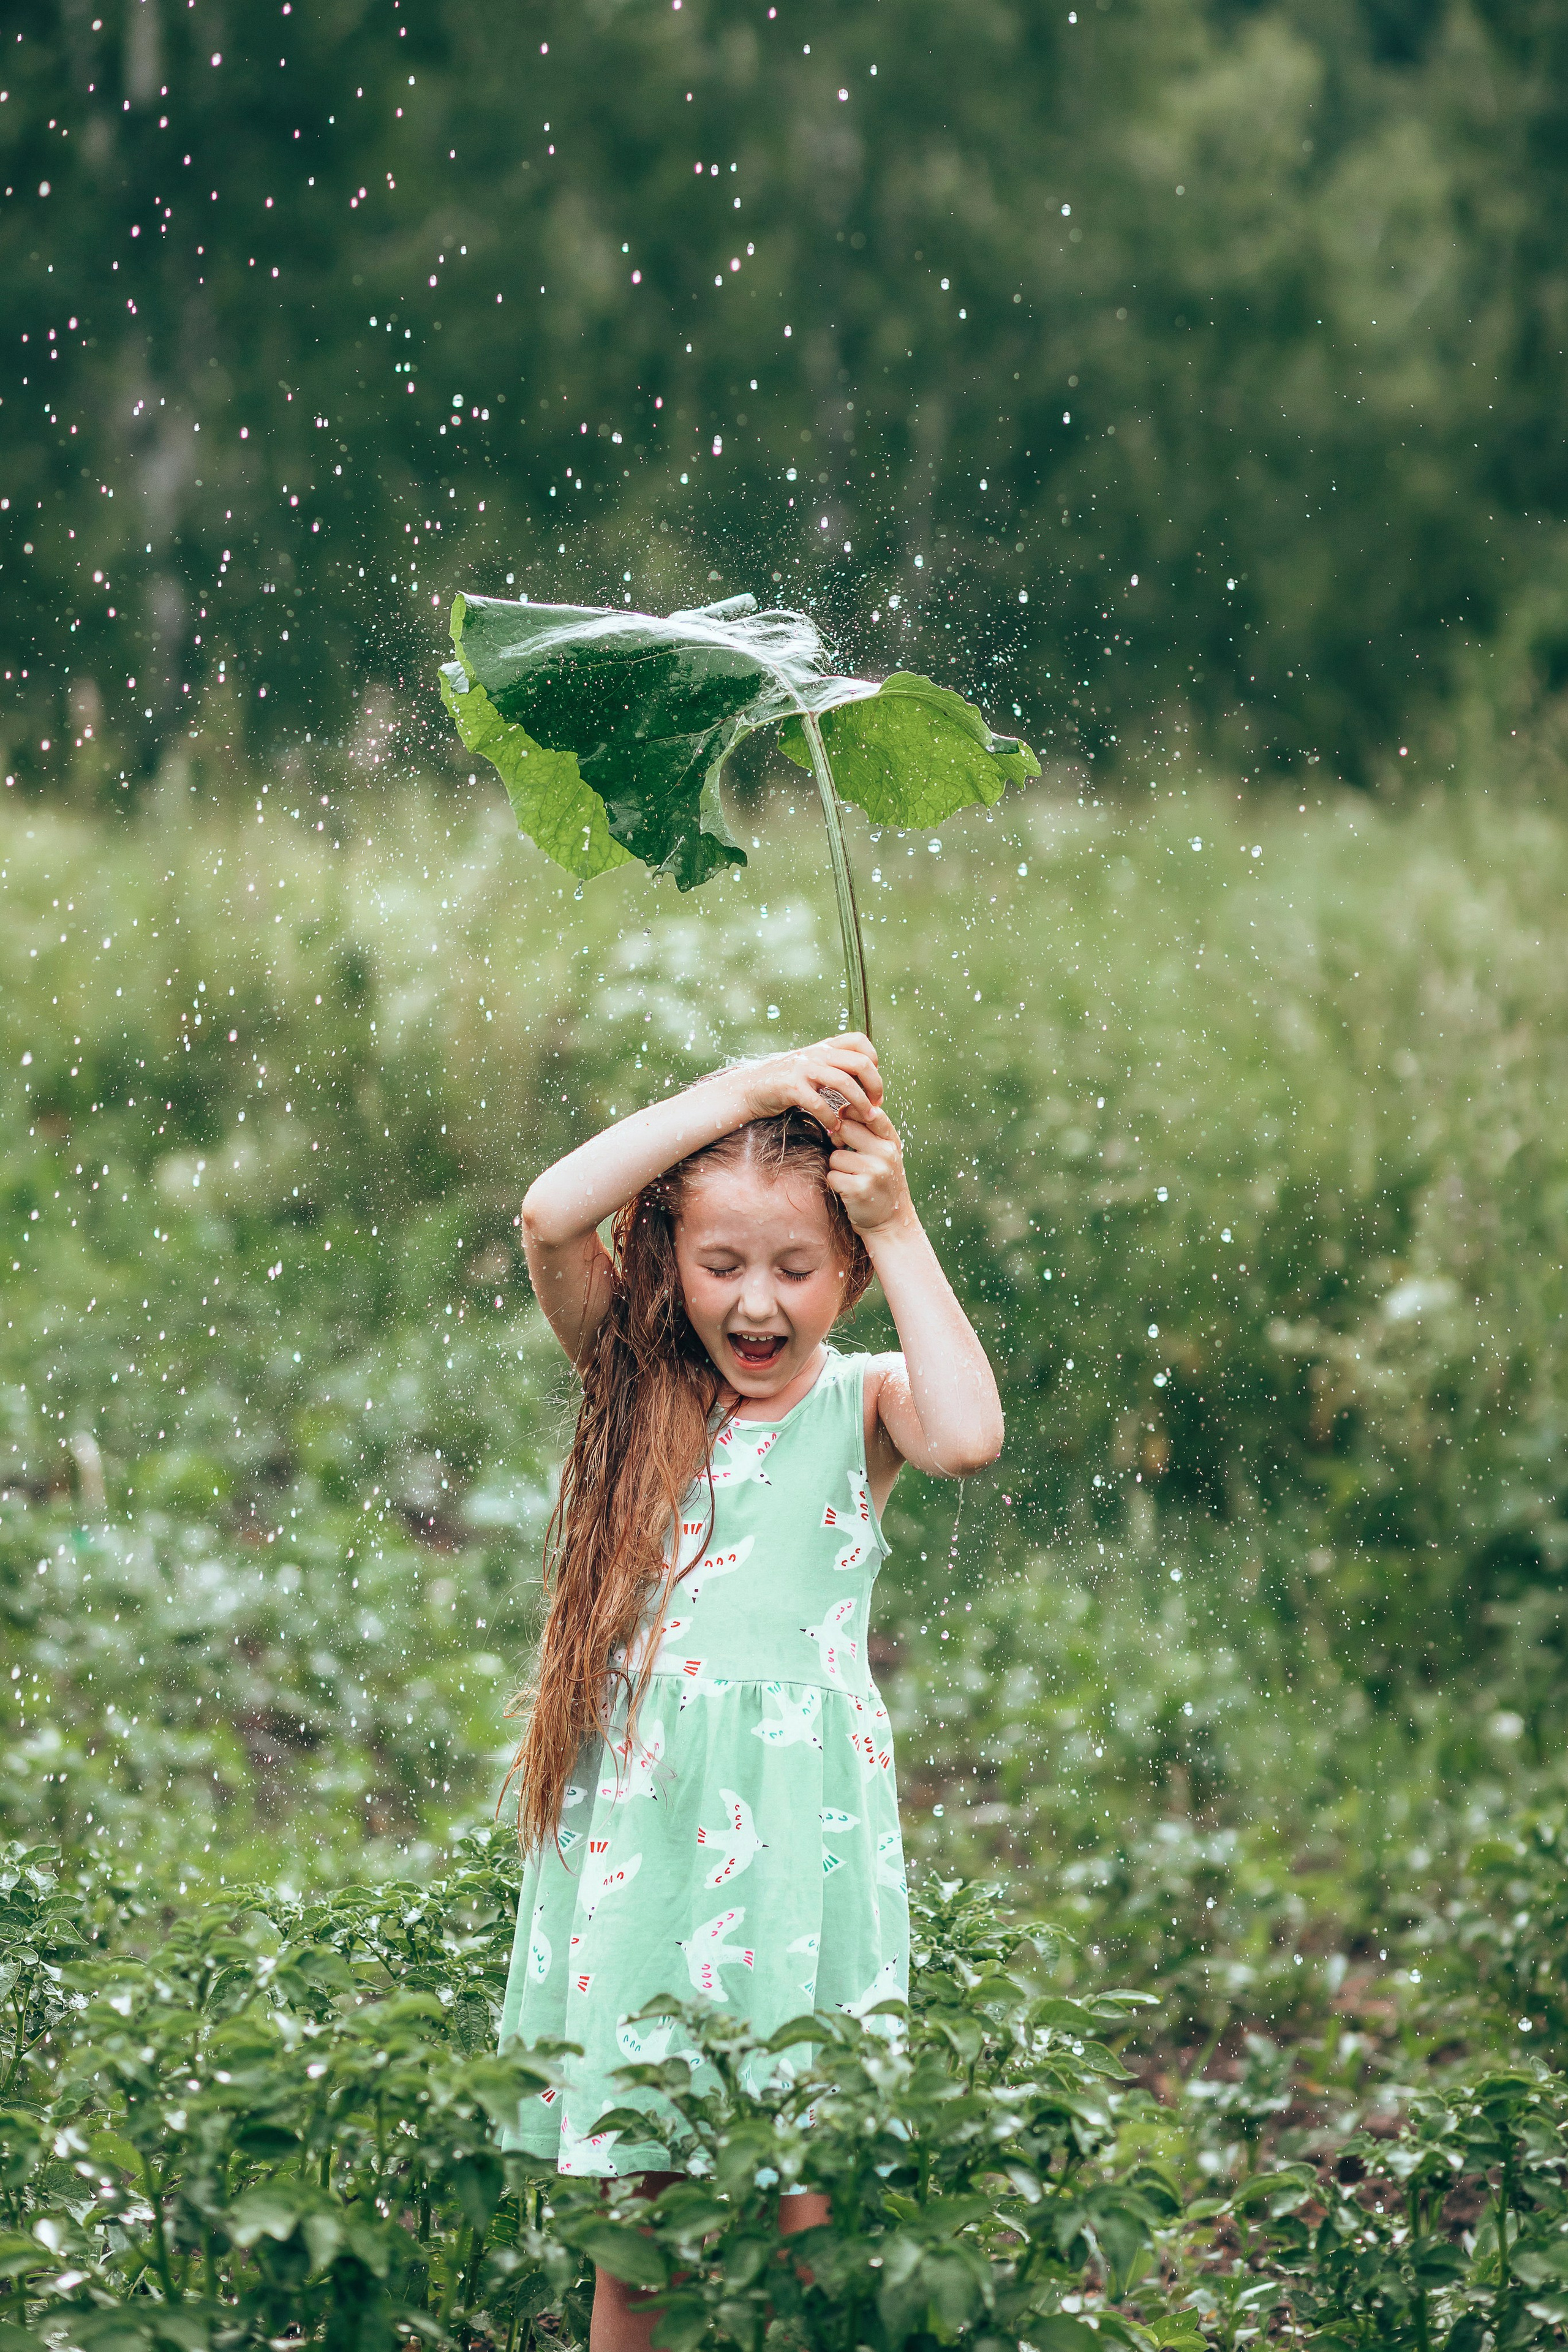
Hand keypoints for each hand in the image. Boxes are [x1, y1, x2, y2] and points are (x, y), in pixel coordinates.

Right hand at [734, 1033, 882, 1131]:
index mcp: (824, 1047)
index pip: (859, 1041)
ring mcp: (804, 1068)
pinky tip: (835, 1127)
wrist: (750, 1088)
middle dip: (875, 1086)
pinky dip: (831, 1118)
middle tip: (876, 1106)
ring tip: (865, 1119)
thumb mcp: (811, 1066)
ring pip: (844, 1082)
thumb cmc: (785, 1083)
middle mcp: (817, 1053)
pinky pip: (819, 1103)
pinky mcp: (791, 1086)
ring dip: (860, 1104)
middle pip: (860, 1062)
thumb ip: (833, 1066)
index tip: (873, 1083)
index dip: (874, 1060)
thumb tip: (863, 1078)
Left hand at [826, 1109, 912, 1233]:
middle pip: (845, 1128)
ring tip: (853, 1178)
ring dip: (837, 1168)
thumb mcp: (885, 1154)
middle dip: (838, 1140)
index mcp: (891, 1141)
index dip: (851, 1113)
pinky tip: (849, 1191)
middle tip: (846, 1154)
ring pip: (835, 1156)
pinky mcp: (859, 1189)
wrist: (892, 1222)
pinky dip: (835, 1184)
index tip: (846, 1122)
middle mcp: (885, 1153)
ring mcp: (874, 1171)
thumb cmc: (882, 1183)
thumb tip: (840, 1110)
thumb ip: (870, 1132)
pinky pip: (832, 1176)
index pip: (870, 1112)